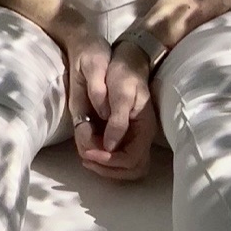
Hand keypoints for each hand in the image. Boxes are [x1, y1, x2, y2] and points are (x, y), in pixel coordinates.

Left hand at [64, 32, 158, 182]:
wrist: (126, 60)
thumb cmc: (124, 73)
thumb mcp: (121, 92)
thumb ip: (118, 121)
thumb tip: (110, 146)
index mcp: (144, 129)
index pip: (131, 160)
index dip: (109, 162)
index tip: (89, 152)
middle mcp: (141, 137)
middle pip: (130, 170)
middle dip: (107, 168)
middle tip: (87, 157)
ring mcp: (133, 137)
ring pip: (124, 167)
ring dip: (104, 166)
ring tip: (86, 153)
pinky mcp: (125, 134)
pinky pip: (116, 156)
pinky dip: (102, 158)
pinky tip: (88, 146)